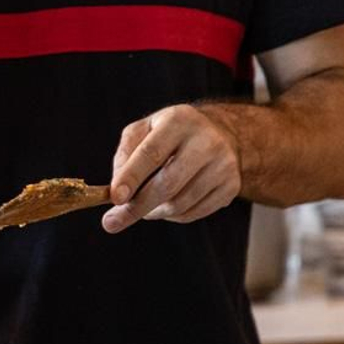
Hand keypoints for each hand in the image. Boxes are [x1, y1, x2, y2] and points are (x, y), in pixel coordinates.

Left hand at [104, 104, 240, 232]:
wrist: (220, 134)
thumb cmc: (170, 134)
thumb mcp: (144, 130)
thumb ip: (125, 155)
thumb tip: (116, 190)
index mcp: (179, 121)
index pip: (152, 153)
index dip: (131, 177)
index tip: (114, 198)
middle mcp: (206, 141)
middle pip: (167, 184)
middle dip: (136, 207)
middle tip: (111, 222)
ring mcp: (223, 165)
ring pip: (179, 204)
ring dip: (153, 211)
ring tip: (144, 204)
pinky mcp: (231, 186)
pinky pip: (193, 213)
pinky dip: (172, 215)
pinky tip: (167, 203)